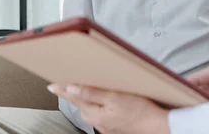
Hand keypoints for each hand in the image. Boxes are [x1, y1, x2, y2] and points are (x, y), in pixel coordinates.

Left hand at [48, 84, 170, 133]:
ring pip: (91, 108)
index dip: (63, 89)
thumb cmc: (139, 110)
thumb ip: (91, 92)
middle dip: (75, 92)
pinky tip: (106, 100)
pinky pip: (101, 113)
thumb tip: (71, 88)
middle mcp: (96, 121)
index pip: (73, 98)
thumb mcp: (114, 97)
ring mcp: (104, 125)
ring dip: (88, 98)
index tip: (52, 84)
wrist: (156, 125)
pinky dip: (99, 105)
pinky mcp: (112, 126)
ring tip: (87, 88)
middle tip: (68, 82)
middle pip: (81, 103)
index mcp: (93, 114)